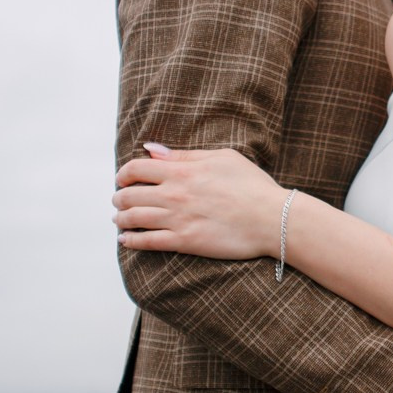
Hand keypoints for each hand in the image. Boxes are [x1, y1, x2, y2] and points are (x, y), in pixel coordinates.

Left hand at [114, 144, 286, 260]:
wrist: (273, 218)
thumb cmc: (253, 185)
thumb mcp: (222, 158)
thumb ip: (184, 155)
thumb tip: (152, 150)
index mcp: (182, 171)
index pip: (136, 169)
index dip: (123, 174)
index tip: (123, 180)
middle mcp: (175, 194)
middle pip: (129, 195)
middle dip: (119, 198)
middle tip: (120, 201)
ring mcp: (178, 219)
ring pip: (133, 219)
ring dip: (120, 219)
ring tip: (119, 220)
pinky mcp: (185, 242)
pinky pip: (147, 242)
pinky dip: (131, 241)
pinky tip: (125, 240)